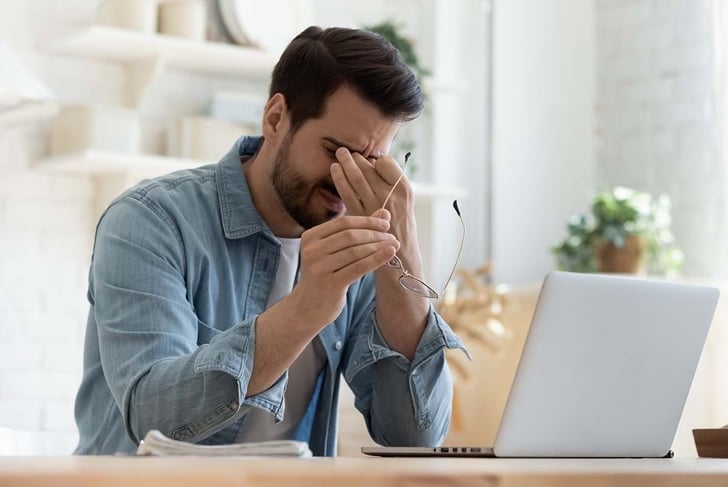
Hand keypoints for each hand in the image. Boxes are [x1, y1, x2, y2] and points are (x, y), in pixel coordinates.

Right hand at [287, 212, 399, 326]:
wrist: (308, 307)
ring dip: (378, 246)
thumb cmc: (325, 275)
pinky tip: (390, 254)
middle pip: (350, 235)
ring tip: (394, 246)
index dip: (367, 222)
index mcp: (310, 237)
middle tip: (392, 237)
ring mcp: (319, 267)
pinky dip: (377, 259)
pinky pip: (358, 267)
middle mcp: (312, 250)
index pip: (343, 222)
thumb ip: (357, 231)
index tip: (385, 224)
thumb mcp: (335, 251)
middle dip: (375, 234)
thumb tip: (384, 213)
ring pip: (356, 251)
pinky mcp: (329, 283)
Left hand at [330, 148, 414, 247]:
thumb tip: (373, 163)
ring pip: (357, 178)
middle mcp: (391, 196)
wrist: (400, 256)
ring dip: (346, 163)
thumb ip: (392, 184)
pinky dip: (339, 179)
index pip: (386, 163)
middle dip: (356, 157)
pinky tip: (334, 170)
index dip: (376, 159)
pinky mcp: (360, 216)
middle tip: (345, 150)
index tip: (370, 159)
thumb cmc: (401, 227)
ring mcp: (375, 206)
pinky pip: (347, 193)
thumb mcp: (405, 202)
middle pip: (369, 169)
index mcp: (404, 189)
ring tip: (339, 154)